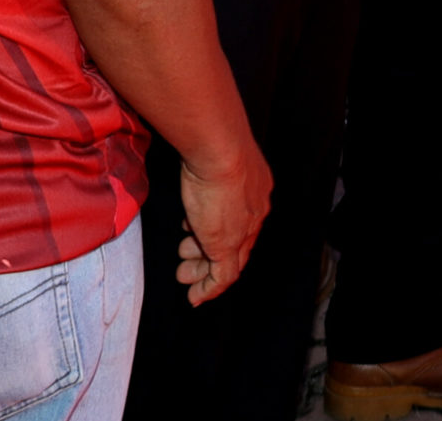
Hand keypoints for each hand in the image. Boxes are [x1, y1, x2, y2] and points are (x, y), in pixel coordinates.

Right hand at [176, 140, 272, 305]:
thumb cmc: (214, 145)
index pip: (243, 219)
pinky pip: (222, 276)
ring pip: (228, 260)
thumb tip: (195, 167)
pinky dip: (209, 289)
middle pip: (237, 241)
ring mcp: (243, 230)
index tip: (202, 234)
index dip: (223, 229)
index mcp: (257, 189)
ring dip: (204, 269)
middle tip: (190, 258)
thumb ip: (210, 169)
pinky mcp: (227, 246)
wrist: (220, 149)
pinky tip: (195, 297)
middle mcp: (255, 211)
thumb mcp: (215, 159)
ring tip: (184, 273)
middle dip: (213, 252)